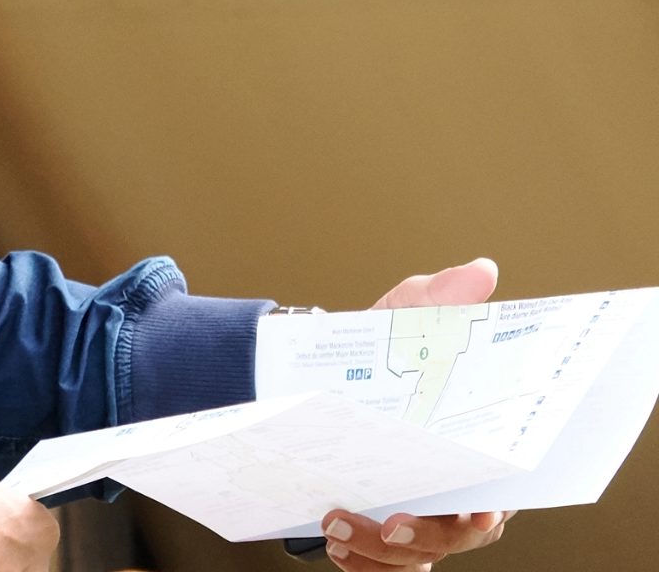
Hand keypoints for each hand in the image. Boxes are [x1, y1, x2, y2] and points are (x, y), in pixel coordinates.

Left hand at [320, 257, 511, 567]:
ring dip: (379, 551)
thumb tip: (479, 272)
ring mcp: (414, 513)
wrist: (315, 369)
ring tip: (337, 524)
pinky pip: (377, 565)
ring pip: (413, 557)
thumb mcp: (403, 318)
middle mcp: (449, 489)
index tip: (477, 510)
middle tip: (393, 523)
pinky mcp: (377, 530)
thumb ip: (438, 299)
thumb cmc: (379, 350)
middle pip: (456, 535)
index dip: (491, 507)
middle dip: (427, 536)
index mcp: (471, 446)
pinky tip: (333, 543)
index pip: (499, 491)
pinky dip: (358, 562)